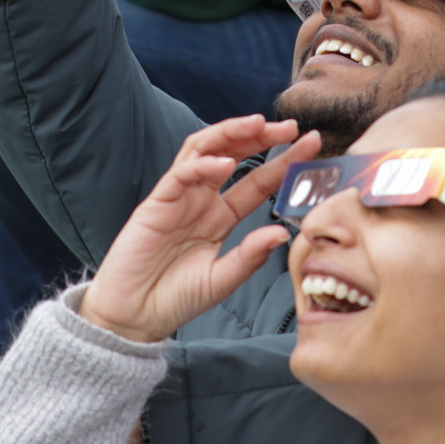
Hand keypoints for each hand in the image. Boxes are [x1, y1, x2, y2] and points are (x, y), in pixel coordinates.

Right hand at [78, 117, 318, 343]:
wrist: (132, 319)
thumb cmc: (175, 299)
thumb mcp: (222, 279)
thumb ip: (250, 256)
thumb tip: (284, 233)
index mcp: (222, 215)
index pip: (259, 180)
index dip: (284, 161)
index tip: (313, 145)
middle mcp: (203, 200)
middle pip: (235, 154)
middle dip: (262, 136)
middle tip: (292, 126)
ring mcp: (179, 198)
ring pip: (205, 151)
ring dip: (231, 134)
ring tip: (259, 125)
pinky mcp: (155, 204)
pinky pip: (180, 175)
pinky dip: (202, 165)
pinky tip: (224, 164)